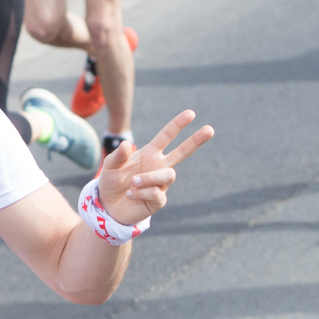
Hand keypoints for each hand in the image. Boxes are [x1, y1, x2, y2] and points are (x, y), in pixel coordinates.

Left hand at [98, 110, 214, 224]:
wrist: (108, 205)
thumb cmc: (112, 182)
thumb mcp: (110, 166)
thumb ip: (118, 156)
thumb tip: (125, 145)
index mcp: (150, 154)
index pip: (167, 137)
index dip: (177, 125)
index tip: (191, 113)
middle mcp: (159, 167)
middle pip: (183, 152)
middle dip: (196, 141)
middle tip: (210, 129)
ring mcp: (161, 184)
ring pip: (168, 175)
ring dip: (149, 177)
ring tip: (133, 182)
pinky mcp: (158, 201)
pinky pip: (157, 194)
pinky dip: (142, 193)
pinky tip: (130, 194)